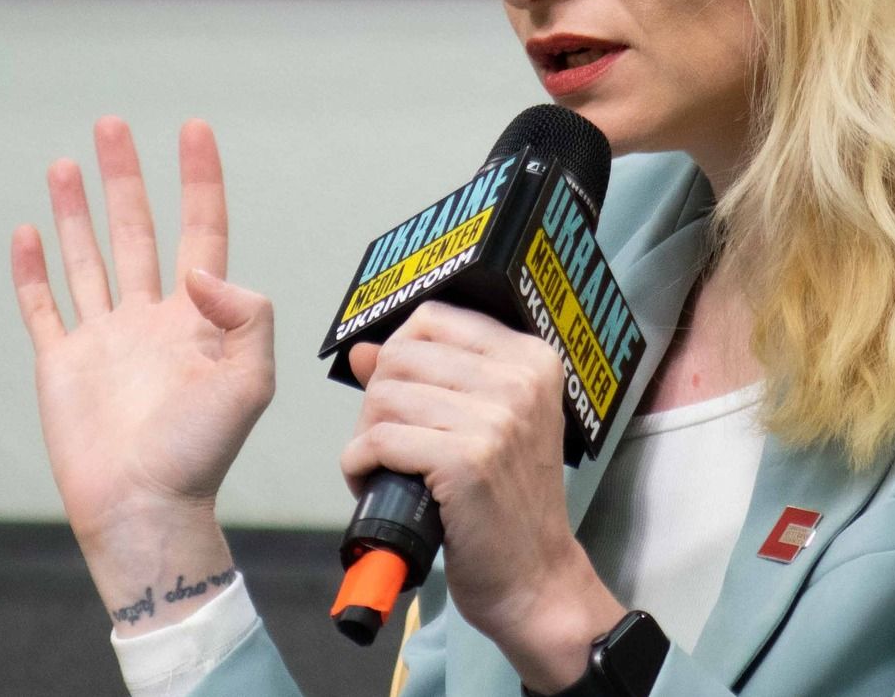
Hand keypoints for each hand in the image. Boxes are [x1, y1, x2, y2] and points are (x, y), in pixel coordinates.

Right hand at [10, 116, 273, 628]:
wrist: (144, 508)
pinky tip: (26, 231)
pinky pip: (43, 306)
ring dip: (77, 210)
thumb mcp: (250, 381)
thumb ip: (245, 315)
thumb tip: (201, 272)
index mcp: (198, 318)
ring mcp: (104, 339)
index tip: (193, 130)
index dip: (199, 180)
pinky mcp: (63, 364)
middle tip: (112, 124)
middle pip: (137, 229)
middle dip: (125, 176)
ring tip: (65, 162)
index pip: (202, 230)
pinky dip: (32, 270)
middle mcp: (150, 318)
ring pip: (88, 257)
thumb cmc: (201, 454)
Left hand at [341, 302, 624, 690]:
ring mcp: (497, 419)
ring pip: (384, 396)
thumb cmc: (508, 501)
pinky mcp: (466, 461)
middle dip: (377, 399)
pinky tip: (373, 483)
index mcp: (531, 358)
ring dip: (366, 435)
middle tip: (391, 442)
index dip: (400, 353)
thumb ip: (431, 377)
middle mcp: (520, 379)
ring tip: (386, 467)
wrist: (535, 577)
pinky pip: (378, 441)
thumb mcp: (487, 423)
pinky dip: (359, 464)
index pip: (434, 318)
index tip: (402, 395)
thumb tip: (363, 349)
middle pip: (402, 355)